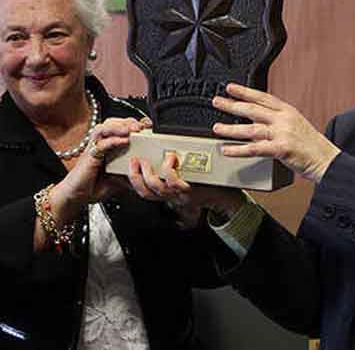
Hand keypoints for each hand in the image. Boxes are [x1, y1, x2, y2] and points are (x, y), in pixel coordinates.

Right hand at [49, 117, 150, 224]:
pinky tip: (124, 141)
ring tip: (133, 130)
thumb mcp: (119, 180)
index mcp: (108, 146)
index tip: (148, 126)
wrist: (76, 197)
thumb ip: (130, 174)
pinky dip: (113, 140)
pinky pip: (101, 144)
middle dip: (129, 121)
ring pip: (105, 128)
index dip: (134, 124)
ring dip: (120, 126)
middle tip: (143, 125)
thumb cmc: (93, 186)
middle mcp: (100, 144)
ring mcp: (94, 148)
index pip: (121, 127)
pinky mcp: (89, 156)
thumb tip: (146, 175)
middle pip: (113, 122)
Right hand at [128, 152, 245, 226]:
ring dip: (148, 172)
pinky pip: (173, 181)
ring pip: (155, 186)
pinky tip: (171, 158)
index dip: (131, 180)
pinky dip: (168, 168)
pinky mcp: (189, 191)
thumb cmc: (209, 188)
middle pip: (144, 191)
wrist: (227, 200)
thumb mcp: (187, 185)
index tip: (128, 166)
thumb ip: (175, 175)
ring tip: (149, 159)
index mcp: (169, 195)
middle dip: (134, 176)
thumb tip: (164, 155)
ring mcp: (179, 195)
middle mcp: (171, 197)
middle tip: (134, 161)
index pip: (143, 191)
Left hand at [212, 83, 340, 182]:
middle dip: (232, 105)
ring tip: (217, 128)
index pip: (262, 97)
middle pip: (253, 109)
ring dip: (231, 129)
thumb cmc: (311, 145)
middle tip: (217, 102)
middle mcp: (284, 119)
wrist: (327, 160)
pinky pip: (255, 149)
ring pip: (251, 129)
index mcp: (288, 111)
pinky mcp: (282, 149)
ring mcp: (283, 134)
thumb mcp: (295, 125)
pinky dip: (238, 149)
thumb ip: (277, 120)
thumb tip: (255, 119)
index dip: (245, 91)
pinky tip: (227, 150)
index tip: (230, 88)